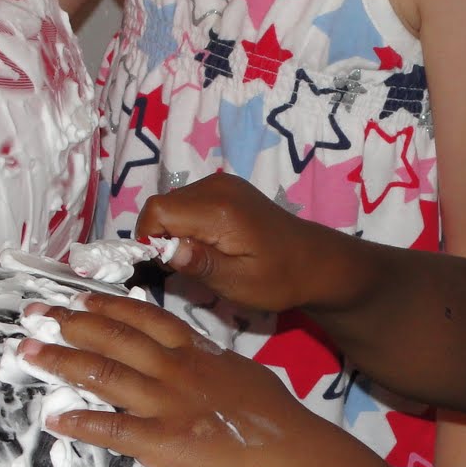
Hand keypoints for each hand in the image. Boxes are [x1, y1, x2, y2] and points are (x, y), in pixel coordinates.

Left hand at [19, 289, 332, 466]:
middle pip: (115, 339)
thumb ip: (214, 364)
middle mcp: (178, 371)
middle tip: (35, 313)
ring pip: (105, 374)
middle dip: (71, 324)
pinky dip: (80, 423)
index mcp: (199, 353)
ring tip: (29, 351)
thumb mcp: (246, 376)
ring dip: (62, 362)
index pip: (146, 319)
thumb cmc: (279, 423)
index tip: (78, 297)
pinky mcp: (163, 443)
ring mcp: (168, 405)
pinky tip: (55, 419)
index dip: (108, 307)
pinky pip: (112, 429)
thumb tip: (197, 358)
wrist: (297, 459)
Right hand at [137, 172, 337, 312]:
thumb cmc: (279, 278)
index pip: (156, 211)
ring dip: (175, 231)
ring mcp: (222, 183)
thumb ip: (200, 265)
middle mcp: (217, 186)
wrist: (315, 261)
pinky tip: (208, 244)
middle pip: (162, 205)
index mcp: (218, 209)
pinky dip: (188, 223)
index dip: (150, 240)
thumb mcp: (238, 283)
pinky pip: (189, 202)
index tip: (165, 267)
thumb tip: (163, 251)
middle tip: (187, 267)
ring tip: (200, 258)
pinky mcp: (226, 188)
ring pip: (173, 203)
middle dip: (162, 237)